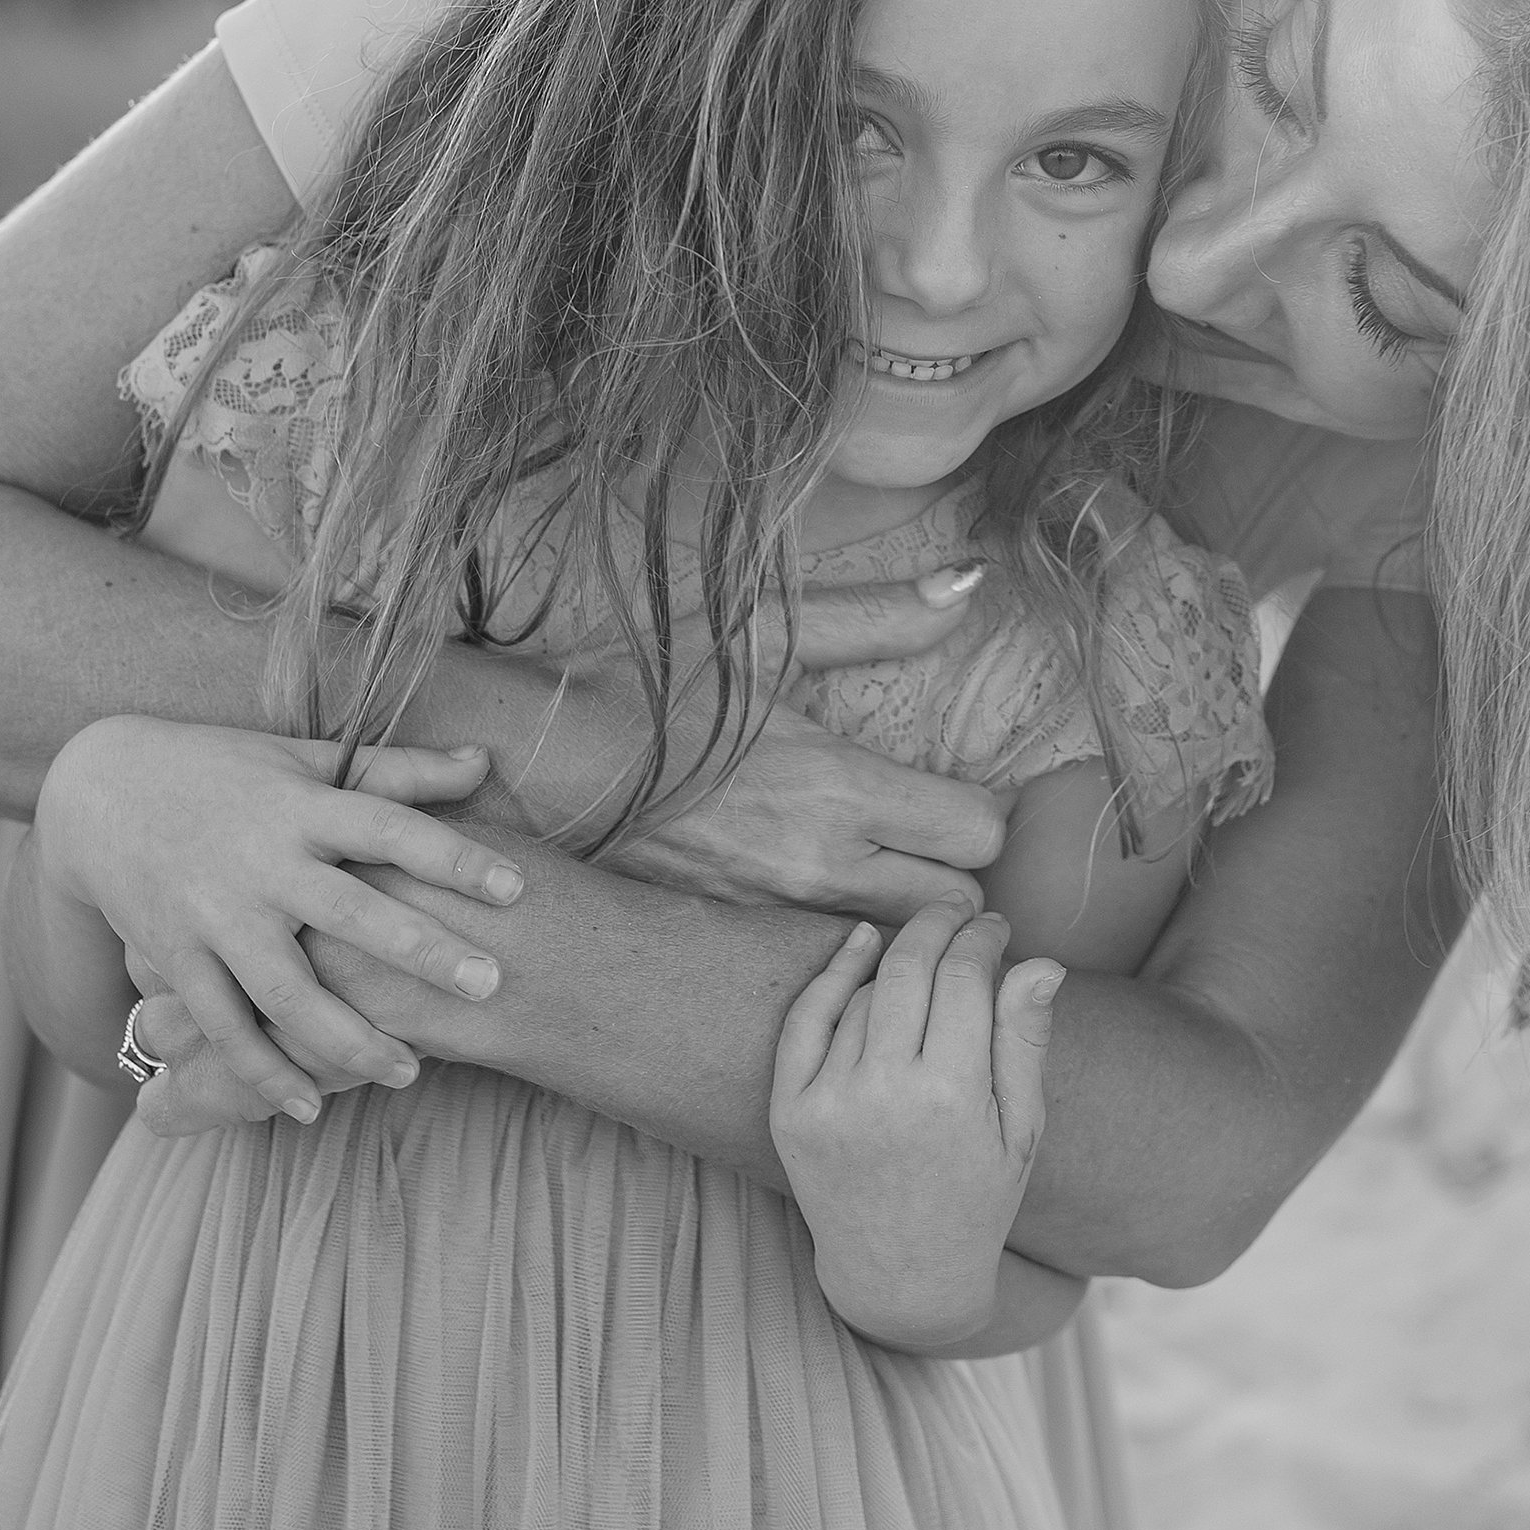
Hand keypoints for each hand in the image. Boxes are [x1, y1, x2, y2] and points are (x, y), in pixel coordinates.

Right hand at [38, 716, 524, 1120]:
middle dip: (421, 952)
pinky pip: (222, 1025)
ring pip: (285, 990)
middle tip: (490, 984)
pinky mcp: (175, 958)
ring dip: (347, 1038)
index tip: (516, 887)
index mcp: (302, 808)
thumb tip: (485, 761)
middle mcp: (260, 863)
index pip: (389, 827)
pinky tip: (309, 1105)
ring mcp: (213, 915)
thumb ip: (396, 773)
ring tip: (410, 1070)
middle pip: (349, 913)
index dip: (452, 857)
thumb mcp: (306, 762)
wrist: (102, 793)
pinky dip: (262, 1069)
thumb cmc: (228, 773)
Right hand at [483, 566, 1009, 925]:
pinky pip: (832, 950)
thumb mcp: (761, 628)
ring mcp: (775, 908)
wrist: (540, 760)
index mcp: (835, 786)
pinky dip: (853, 930)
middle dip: (963, 870)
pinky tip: (833, 886)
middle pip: (956, 905)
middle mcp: (816, 862)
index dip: (988, 808)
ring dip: (912, 908)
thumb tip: (968, 579)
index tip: (965, 787)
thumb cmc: (651, 681)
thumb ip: (876, 614)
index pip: (979, 832)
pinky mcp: (741, 931)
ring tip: (895, 863)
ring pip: (898, 940)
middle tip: (940, 832)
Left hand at [768, 901, 1061, 1349]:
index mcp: (953, 1097)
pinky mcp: (791, 1111)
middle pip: (910, 968)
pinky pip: (809, 1019)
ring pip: (867, 992)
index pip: (965, 978)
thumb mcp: (1021, 1127)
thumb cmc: (976, 1197)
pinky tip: (859, 944)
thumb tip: (1042, 961)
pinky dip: (834, 974)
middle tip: (960, 913)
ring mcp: (830, 1102)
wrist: (899, 1272)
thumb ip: (1026, 1040)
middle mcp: (885, 1095)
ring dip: (900, 963)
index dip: (983, 939)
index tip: (997, 926)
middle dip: (939, 926)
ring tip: (929, 968)